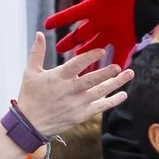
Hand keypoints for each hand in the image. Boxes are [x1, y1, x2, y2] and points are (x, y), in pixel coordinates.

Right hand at [15, 34, 129, 135]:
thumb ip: (37, 52)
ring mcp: (76, 104)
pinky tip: (123, 95)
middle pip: (92, 80)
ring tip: (129, 74)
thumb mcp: (30, 72)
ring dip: (116, 84)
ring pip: (99, 93)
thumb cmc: (29, 96)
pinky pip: (99, 107)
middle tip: (119, 66)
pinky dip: (112, 101)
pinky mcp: (80, 116)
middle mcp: (69, 91)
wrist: (29, 124)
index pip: (76, 65)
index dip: (89, 56)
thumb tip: (39, 33)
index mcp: (58, 78)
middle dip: (107, 73)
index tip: (101, 50)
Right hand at [43, 0, 146, 63]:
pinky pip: (118, 55)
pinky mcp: (127, 40)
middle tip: (58, 49)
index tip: (46, 25)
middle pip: (80, 34)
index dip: (59, 20)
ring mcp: (113, 32)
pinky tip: (108, 76)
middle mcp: (101, 21)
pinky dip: (114, 65)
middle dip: (69, 42)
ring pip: (95, 47)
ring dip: (86, 55)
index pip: (72, 15)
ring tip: (75, 63)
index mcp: (94, 7)